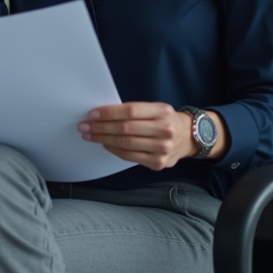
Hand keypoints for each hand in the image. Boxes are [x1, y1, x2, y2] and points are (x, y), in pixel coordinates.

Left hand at [78, 102, 195, 170]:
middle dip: (101, 127)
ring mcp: (163, 148)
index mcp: (162, 111)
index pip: (130, 111)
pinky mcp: (158, 163)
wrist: (188, 137)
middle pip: (125, 128)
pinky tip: (105, 144)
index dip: (109, 113)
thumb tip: (103, 114)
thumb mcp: (155, 109)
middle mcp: (164, 129)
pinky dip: (114, 150)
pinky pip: (129, 156)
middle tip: (84, 126)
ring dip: (103, 139)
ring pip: (125, 143)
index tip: (92, 114)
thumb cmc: (165, 121)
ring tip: (90, 135)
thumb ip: (134, 111)